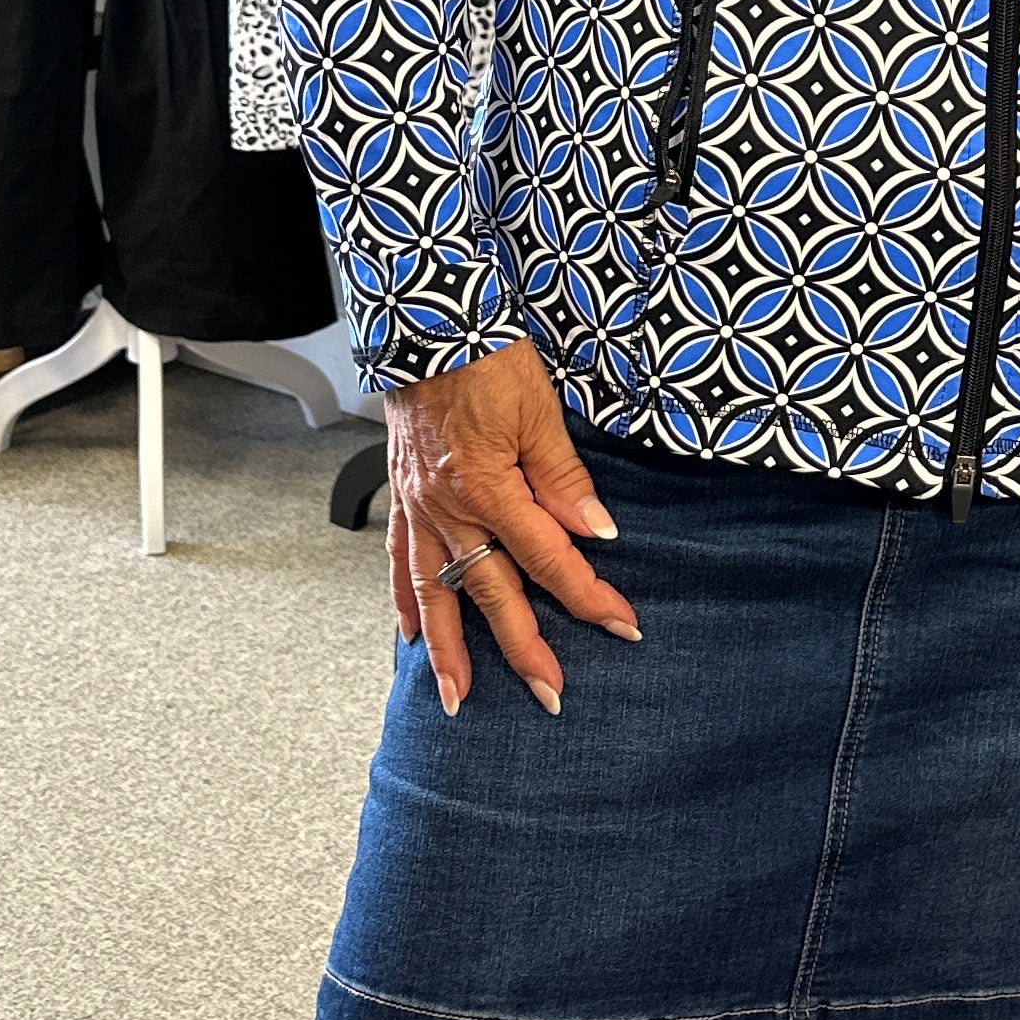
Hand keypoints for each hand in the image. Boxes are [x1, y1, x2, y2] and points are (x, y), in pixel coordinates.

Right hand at [385, 342, 638, 717]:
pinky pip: (399, 562)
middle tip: (549, 693)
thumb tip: (595, 531)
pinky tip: (412, 636)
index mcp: (488, 487)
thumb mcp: (540, 412)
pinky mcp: (402, 497)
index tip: (619, 624)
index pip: (548, 559)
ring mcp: (418, 507)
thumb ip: (564, 479)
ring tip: (460, 697)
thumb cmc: (485, 358)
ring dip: (449, 650)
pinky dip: (405, 603)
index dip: (587, 595)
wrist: (427, 322)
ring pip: (436, 593)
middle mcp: (447, 507)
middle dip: (523, 649)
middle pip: (492, 593)